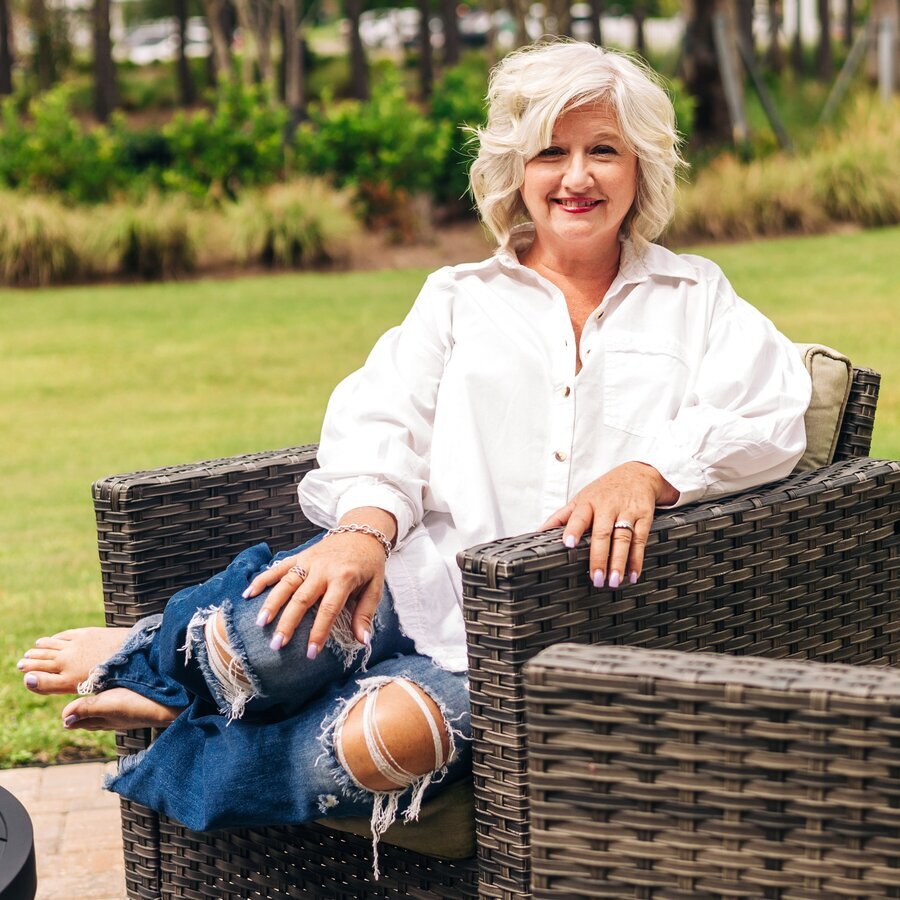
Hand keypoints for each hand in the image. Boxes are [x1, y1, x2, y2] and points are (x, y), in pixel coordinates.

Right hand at [243, 510, 394, 656]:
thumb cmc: (369, 564)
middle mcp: (323, 569)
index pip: (329, 609)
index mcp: (344, 577)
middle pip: (301, 598)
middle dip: (288, 623)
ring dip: (271, 603)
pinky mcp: (299, 555)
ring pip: (286, 583)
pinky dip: (262, 579)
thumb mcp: (375, 587)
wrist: (362, 532)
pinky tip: (248, 594)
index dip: (319, 632)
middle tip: (276, 645)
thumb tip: (364, 641)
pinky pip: (278, 567)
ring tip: (260, 624)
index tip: (311, 653)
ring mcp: (309, 560)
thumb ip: (365, 614)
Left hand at [539, 462, 677, 587]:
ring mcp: (627, 512)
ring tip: (614, 581)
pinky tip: (633, 574)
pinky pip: (640, 540)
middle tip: (596, 578)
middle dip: (599, 557)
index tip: (568, 544)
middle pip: (602, 533)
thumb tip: (539, 532)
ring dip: (618, 562)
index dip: (573, 530)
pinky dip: (637, 559)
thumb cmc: (604, 490)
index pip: (579, 517)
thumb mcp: (581, 498)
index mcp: (588, 503)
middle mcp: (608, 507)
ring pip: (623, 539)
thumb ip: (561, 516)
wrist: (638, 474)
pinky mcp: (644, 517)